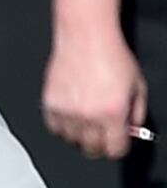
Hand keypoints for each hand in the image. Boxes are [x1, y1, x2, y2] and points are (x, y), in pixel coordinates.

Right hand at [46, 25, 149, 160]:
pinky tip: (72, 116)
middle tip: (103, 135)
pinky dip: (62, 126)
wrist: (86, 37)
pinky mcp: (50, 103)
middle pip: (91, 149)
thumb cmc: (112, 56)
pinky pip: (54, 128)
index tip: (117, 143)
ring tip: (86, 123)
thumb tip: (131, 128)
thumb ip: (137, 112)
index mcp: (113, 113)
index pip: (114, 150)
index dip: (118, 148)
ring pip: (71, 140)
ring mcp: (66, 111)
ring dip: (80, 136)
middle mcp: (88, 116)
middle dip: (99, 145)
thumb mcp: (138, 86)